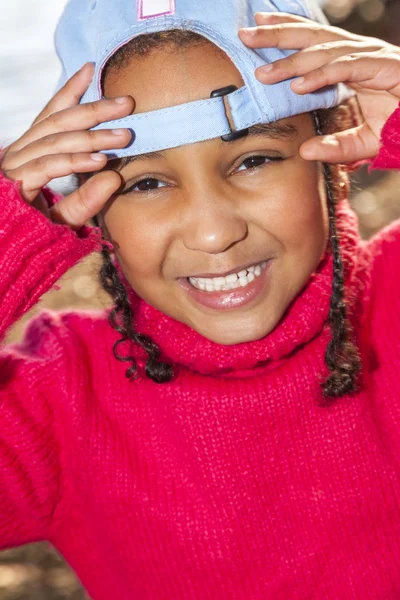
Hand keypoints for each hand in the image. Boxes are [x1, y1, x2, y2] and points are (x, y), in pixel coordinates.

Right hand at [0, 62, 133, 230]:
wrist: (11, 257)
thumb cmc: (37, 234)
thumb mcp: (70, 214)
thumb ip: (88, 198)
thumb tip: (115, 177)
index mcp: (30, 152)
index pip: (51, 115)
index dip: (70, 91)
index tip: (92, 70)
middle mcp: (20, 154)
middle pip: (59, 123)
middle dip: (94, 110)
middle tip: (127, 103)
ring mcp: (15, 167)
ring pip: (56, 141)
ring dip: (93, 137)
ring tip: (124, 136)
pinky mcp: (15, 184)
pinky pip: (49, 166)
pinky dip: (75, 161)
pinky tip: (100, 160)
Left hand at [238, 13, 399, 163]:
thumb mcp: (364, 141)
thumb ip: (336, 147)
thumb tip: (304, 152)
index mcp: (352, 62)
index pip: (313, 42)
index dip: (286, 32)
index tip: (256, 29)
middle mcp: (359, 55)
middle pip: (312, 38)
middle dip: (277, 34)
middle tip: (245, 32)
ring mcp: (372, 59)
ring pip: (325, 51)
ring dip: (291, 60)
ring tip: (262, 71)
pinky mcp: (384, 69)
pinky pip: (347, 68)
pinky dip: (322, 75)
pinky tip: (299, 85)